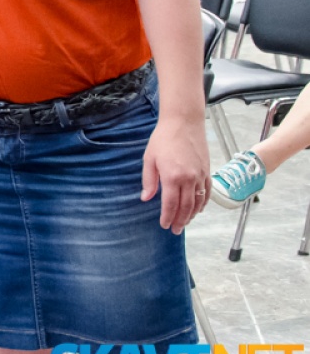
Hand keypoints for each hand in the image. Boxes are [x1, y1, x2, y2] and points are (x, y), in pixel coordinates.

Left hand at [141, 115, 210, 233]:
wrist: (184, 123)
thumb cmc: (163, 139)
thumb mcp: (149, 159)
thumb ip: (149, 181)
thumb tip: (146, 198)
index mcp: (172, 177)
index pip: (171, 204)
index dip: (168, 217)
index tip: (165, 225)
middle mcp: (189, 179)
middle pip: (186, 207)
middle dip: (181, 220)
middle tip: (176, 230)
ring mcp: (201, 176)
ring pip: (198, 202)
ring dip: (192, 215)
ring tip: (185, 223)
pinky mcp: (207, 171)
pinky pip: (207, 192)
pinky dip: (204, 203)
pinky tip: (199, 209)